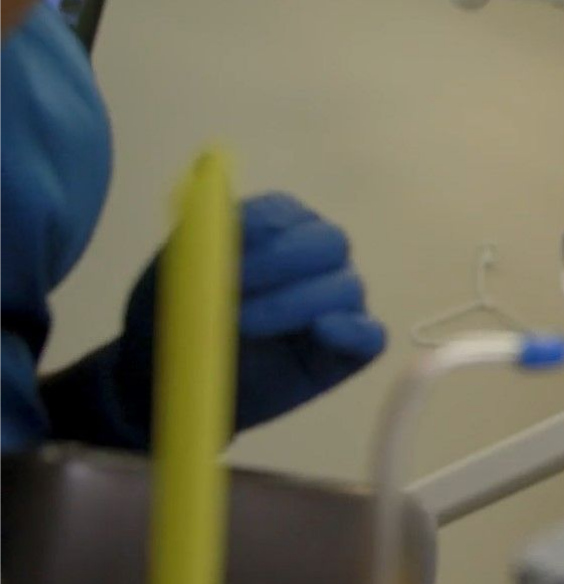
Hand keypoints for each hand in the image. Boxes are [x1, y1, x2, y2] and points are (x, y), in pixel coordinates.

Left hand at [119, 192, 385, 438]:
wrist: (174, 386)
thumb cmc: (175, 323)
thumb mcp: (175, 276)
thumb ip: (204, 238)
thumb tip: (229, 196)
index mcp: (276, 230)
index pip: (285, 214)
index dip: (261, 231)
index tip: (224, 255)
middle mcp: (315, 259)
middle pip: (330, 242)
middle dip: (284, 264)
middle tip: (237, 294)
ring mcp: (337, 304)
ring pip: (346, 287)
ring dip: (295, 304)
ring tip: (245, 326)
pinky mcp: (350, 349)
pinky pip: (370, 336)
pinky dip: (350, 331)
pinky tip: (320, 333)